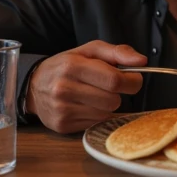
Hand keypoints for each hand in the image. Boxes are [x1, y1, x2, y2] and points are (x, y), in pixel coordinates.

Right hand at [26, 41, 146, 132]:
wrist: (34, 85)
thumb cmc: (68, 64)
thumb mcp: (91, 50)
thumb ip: (118, 52)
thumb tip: (142, 61)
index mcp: (73, 66)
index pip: (114, 80)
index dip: (132, 81)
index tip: (134, 79)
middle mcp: (65, 89)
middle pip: (112, 100)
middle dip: (119, 93)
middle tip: (111, 86)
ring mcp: (62, 109)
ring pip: (106, 113)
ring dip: (108, 104)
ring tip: (96, 94)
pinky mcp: (62, 125)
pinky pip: (95, 123)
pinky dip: (97, 114)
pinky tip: (86, 105)